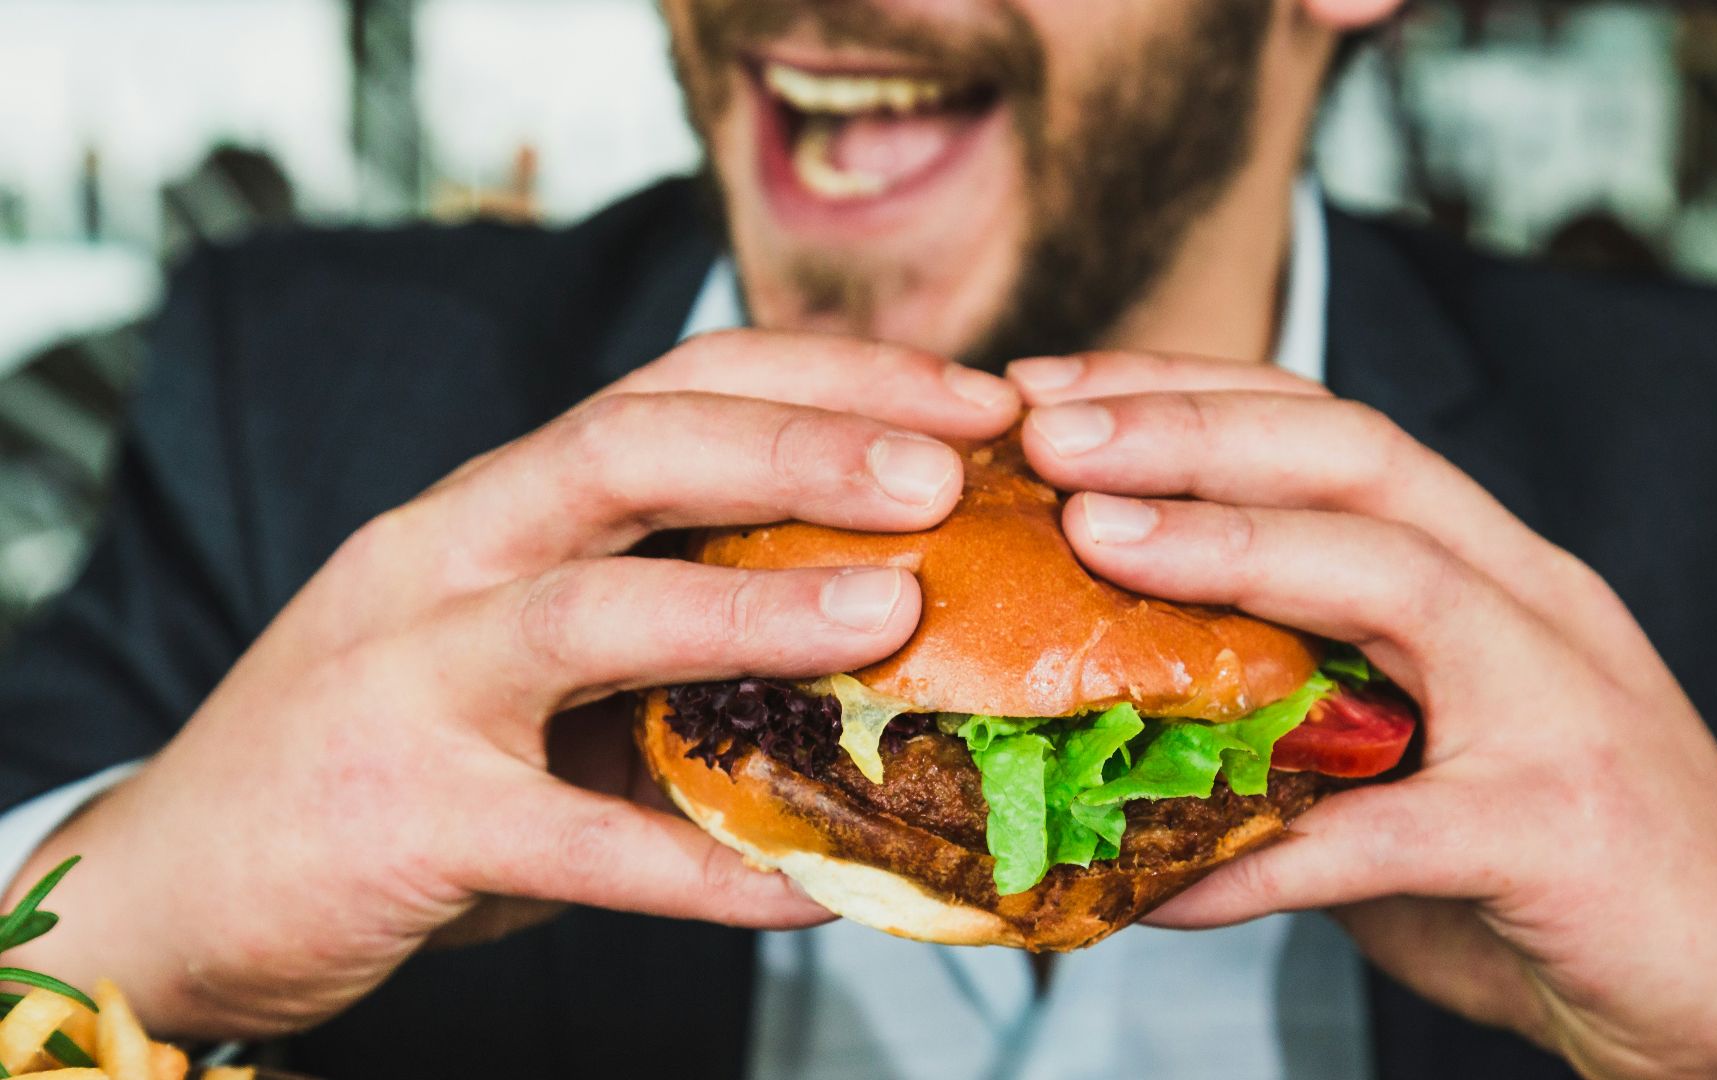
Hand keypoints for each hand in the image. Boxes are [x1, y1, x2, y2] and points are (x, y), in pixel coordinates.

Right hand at [3, 330, 1020, 1038]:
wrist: (178, 877)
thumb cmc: (386, 749)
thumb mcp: (515, 652)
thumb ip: (655, 627)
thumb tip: (875, 638)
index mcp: (496, 503)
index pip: (672, 387)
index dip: (827, 380)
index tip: (967, 401)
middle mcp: (447, 556)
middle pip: (628, 447)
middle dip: (799, 443)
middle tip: (949, 465)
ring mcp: (411, 681)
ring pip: (587, 613)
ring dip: (752, 607)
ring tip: (896, 613)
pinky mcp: (402, 818)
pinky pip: (574, 844)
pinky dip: (700, 867)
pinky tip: (817, 885)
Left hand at [1007, 352, 1716, 1079]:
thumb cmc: (1551, 858)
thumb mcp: (1422, 744)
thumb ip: (1304, 706)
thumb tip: (1118, 697)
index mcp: (1489, 566)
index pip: (1333, 427)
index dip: (1190, 392)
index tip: (1054, 395)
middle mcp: (1529, 601)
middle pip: (1358, 455)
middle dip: (1193, 425)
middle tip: (1047, 432)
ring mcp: (1557, 703)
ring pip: (1393, 576)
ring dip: (1229, 546)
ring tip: (1092, 539)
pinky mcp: (1558, 830)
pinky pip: (1385, 831)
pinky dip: (1263, 854)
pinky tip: (1155, 880)